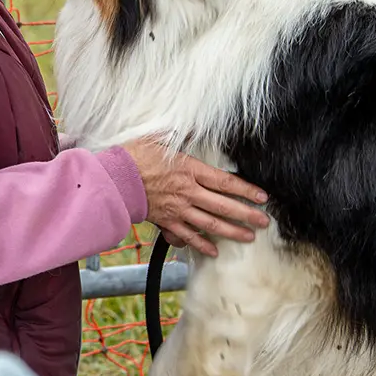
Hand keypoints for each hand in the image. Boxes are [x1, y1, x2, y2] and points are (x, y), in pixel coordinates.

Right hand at [120, 137, 268, 256]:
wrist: (112, 180)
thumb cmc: (133, 156)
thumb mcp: (158, 137)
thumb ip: (180, 133)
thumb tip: (194, 124)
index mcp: (189, 170)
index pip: (225, 182)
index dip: (246, 190)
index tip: (261, 197)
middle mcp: (187, 192)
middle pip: (223, 206)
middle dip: (246, 215)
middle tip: (263, 222)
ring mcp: (177, 209)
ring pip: (210, 224)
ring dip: (231, 232)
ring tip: (248, 237)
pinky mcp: (165, 221)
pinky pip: (187, 236)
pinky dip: (201, 244)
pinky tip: (213, 251)